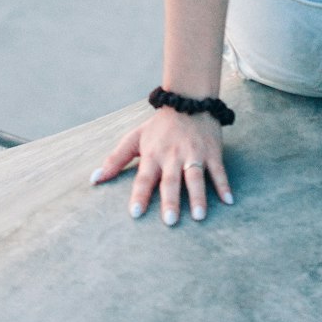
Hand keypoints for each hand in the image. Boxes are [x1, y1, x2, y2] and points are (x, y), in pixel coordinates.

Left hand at [89, 106, 233, 224]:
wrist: (189, 100)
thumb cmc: (159, 126)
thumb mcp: (135, 138)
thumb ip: (115, 160)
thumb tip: (93, 180)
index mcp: (153, 154)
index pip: (144, 177)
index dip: (139, 195)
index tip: (135, 214)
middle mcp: (173, 155)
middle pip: (171, 180)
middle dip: (170, 200)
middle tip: (170, 221)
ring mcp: (194, 154)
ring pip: (195, 177)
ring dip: (197, 197)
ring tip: (198, 216)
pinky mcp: (212, 152)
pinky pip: (218, 170)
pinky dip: (223, 185)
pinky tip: (228, 201)